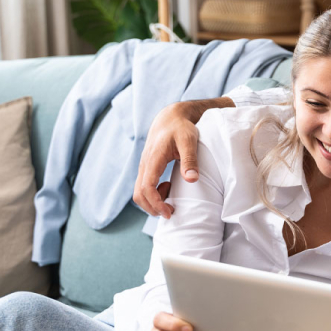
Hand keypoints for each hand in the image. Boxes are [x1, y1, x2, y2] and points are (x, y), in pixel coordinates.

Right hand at [134, 98, 233, 217]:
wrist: (170, 117)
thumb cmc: (181, 128)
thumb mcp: (189, 141)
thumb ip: (190, 159)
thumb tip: (191, 179)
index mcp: (153, 159)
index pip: (147, 188)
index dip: (156, 203)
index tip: (169, 212)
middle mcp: (145, 164)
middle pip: (139, 194)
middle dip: (152, 208)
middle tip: (171, 212)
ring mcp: (144, 166)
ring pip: (139, 192)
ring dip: (153, 202)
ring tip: (171, 199)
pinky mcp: (147, 167)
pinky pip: (144, 186)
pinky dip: (153, 194)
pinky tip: (169, 188)